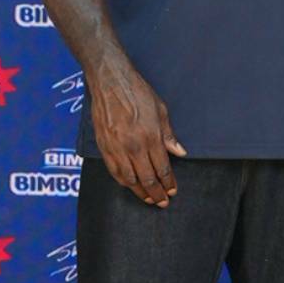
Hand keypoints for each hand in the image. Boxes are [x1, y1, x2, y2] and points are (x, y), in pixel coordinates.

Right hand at [87, 56, 185, 205]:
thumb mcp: (160, 110)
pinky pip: (114, 171)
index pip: (162, 169)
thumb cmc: (136, 92)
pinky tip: (130, 185)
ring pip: (130, 179)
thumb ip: (169, 135)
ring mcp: (116, 148)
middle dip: (157, 193)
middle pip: (147, 179)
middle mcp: (133, 146)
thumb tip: (180, 152)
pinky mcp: (104, 146)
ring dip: (140, 192)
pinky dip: (123, 182)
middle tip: (163, 201)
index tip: (172, 190)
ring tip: (148, 199)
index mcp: (150, 137)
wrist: (110, 81)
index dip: (168, 183)